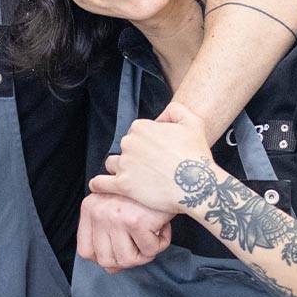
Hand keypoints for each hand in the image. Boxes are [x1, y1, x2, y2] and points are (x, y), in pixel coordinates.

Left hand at [77, 192, 172, 273]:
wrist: (168, 177)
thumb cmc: (142, 196)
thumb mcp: (116, 210)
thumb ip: (107, 237)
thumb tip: (111, 269)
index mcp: (90, 208)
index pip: (85, 251)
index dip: (104, 257)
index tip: (120, 250)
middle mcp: (98, 212)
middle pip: (106, 260)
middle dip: (128, 258)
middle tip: (141, 242)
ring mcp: (115, 217)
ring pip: (127, 260)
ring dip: (144, 254)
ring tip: (151, 235)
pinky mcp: (136, 222)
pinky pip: (149, 252)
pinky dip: (160, 243)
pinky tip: (161, 227)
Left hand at [89, 103, 212, 214]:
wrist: (198, 185)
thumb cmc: (196, 155)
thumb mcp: (192, 121)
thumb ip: (175, 110)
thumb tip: (160, 119)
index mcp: (141, 127)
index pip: (136, 132)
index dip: (147, 143)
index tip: (158, 154)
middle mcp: (129, 143)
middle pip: (125, 148)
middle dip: (135, 156)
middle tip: (152, 169)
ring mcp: (125, 164)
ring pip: (113, 164)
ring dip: (120, 170)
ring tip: (134, 179)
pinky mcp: (123, 185)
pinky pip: (101, 183)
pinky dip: (98, 184)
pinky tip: (98, 186)